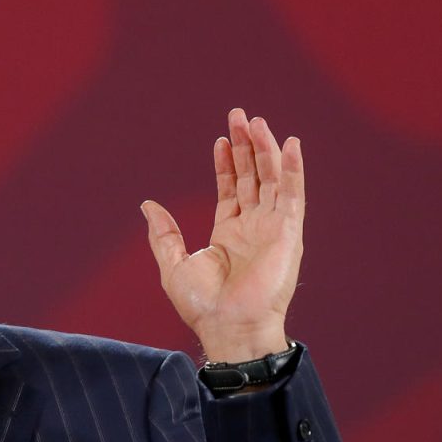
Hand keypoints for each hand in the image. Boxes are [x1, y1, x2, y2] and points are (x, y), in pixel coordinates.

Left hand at [142, 109, 302, 361]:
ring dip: (266, 149)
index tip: (221, 138)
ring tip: (256, 121)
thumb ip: (164, 234)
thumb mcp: (173, 264)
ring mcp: (273, 228)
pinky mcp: (289, 233)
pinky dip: (293, 168)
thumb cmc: (202, 304)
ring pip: (273, 179)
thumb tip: (147, 206)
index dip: (228, 162)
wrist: (229, 326)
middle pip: (254, 176)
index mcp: (229, 233)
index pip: (232, 188)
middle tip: (240, 115)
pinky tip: (289, 144)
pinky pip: (294, 194)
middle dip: (247, 146)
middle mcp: (254, 227)